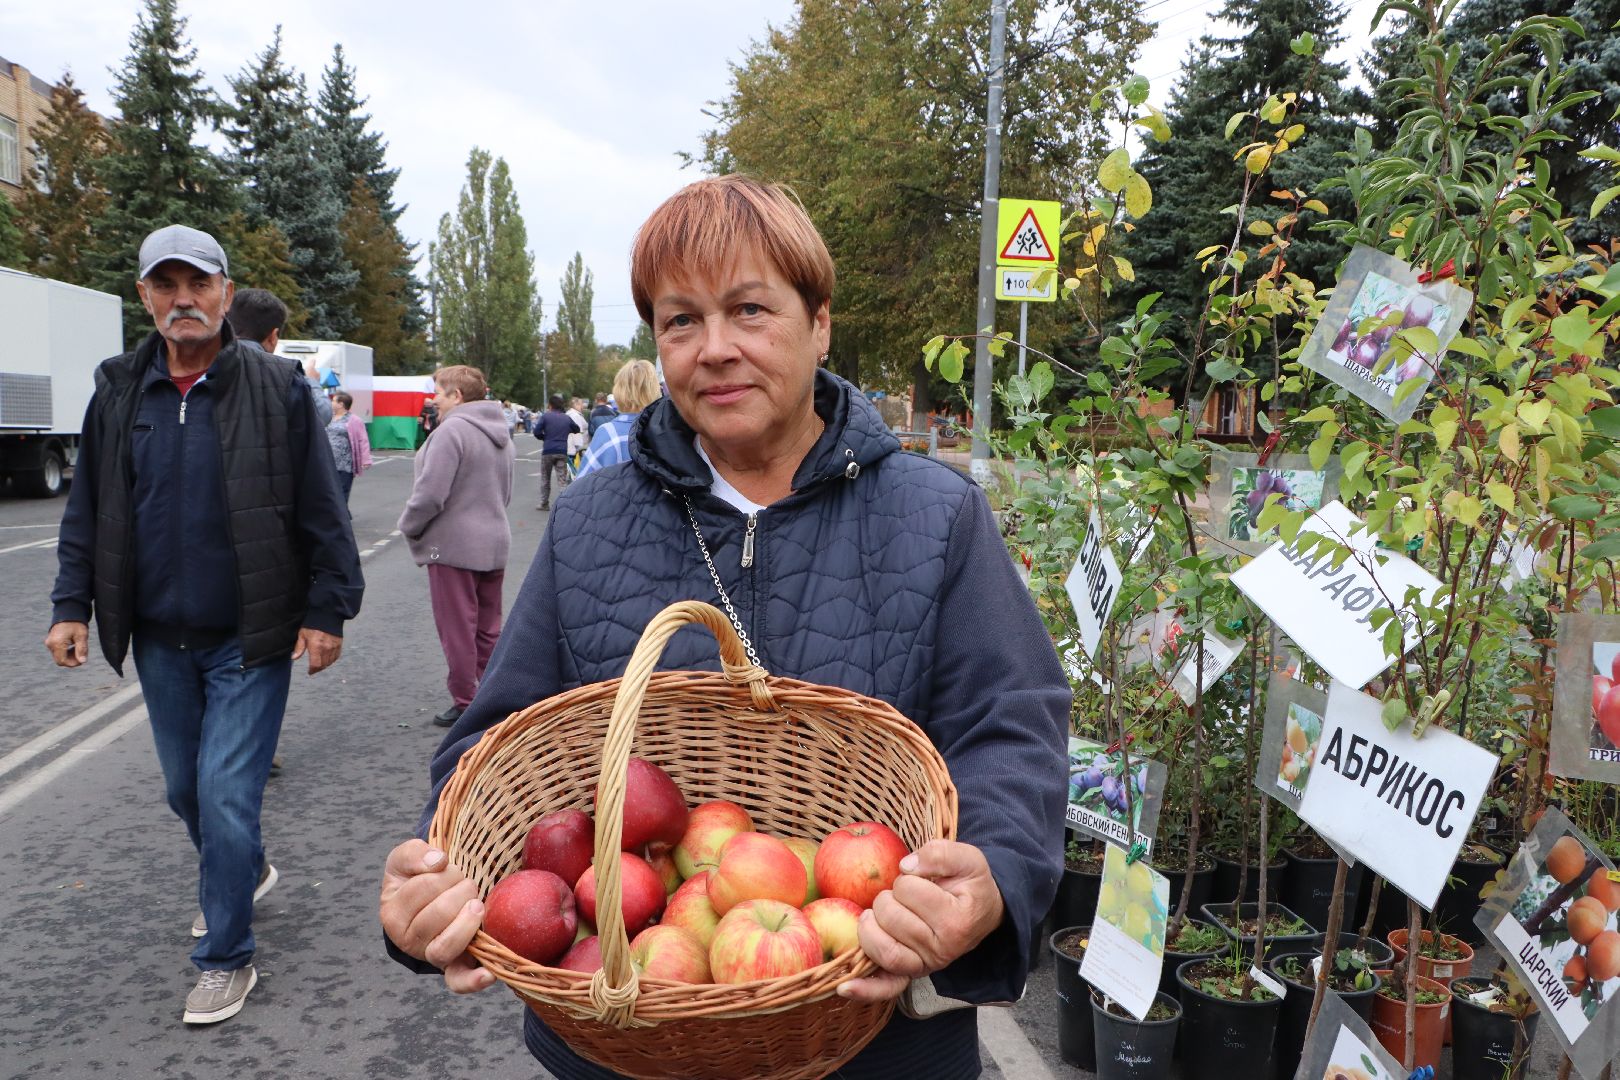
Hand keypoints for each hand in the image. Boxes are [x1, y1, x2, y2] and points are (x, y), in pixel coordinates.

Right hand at [45, 621, 88, 667]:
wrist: (68, 611)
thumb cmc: (76, 623)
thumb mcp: (82, 636)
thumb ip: (82, 649)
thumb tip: (83, 661)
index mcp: (57, 643)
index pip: (63, 661)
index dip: (73, 663)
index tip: (82, 660)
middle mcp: (50, 644)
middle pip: (59, 660)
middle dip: (71, 661)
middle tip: (81, 655)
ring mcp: (49, 643)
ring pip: (58, 657)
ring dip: (68, 656)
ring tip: (78, 649)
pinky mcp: (50, 641)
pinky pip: (57, 652)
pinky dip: (65, 652)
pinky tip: (73, 647)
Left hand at [292, 627, 341, 674]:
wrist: (328, 615)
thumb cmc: (313, 624)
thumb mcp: (303, 634)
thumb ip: (299, 647)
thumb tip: (294, 658)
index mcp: (316, 647)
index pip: (315, 664)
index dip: (312, 670)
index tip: (310, 672)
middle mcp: (326, 649)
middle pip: (323, 665)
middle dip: (318, 668)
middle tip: (314, 669)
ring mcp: (334, 647)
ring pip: (329, 662)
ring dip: (324, 665)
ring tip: (320, 664)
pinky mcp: (339, 645)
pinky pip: (336, 657)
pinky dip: (331, 660)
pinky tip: (327, 659)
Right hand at [379, 839, 495, 993]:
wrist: (430, 901)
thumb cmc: (417, 877)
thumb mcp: (406, 858)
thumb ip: (415, 854)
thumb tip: (437, 862)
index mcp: (392, 914)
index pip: (421, 888)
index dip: (443, 872)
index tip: (448, 868)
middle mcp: (407, 941)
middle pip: (438, 914)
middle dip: (460, 889)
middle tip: (466, 883)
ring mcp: (430, 956)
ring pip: (447, 945)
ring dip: (469, 920)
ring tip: (476, 904)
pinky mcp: (454, 968)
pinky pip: (459, 981)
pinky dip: (473, 981)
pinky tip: (488, 974)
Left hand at [837, 839, 1005, 1001]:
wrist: (982, 913)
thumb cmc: (971, 885)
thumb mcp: (967, 858)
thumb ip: (939, 854)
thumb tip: (905, 866)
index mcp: (957, 921)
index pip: (909, 891)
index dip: (908, 877)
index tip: (923, 879)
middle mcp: (942, 950)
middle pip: (890, 918)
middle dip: (888, 897)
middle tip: (901, 895)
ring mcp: (925, 966)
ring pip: (882, 949)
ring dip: (871, 924)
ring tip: (878, 913)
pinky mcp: (910, 974)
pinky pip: (885, 987)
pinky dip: (864, 989)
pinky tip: (844, 986)